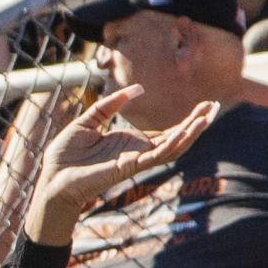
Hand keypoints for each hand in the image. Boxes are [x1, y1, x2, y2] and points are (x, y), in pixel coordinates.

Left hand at [23, 86, 216, 243]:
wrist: (52, 178)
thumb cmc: (66, 155)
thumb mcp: (88, 121)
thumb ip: (109, 105)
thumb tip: (138, 88)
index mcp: (130, 142)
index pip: (166, 131)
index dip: (186, 120)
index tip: (205, 105)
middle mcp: (138, 151)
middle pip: (176, 137)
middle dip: (196, 123)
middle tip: (215, 106)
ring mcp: (136, 160)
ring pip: (172, 147)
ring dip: (191, 132)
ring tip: (207, 117)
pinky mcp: (130, 166)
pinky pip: (158, 155)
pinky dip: (174, 143)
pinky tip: (187, 131)